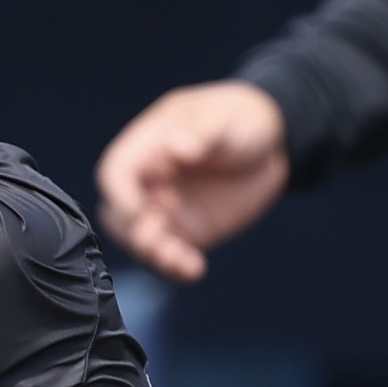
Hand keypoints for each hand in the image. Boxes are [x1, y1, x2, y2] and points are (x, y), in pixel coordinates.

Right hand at [94, 81, 288, 282]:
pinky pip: (171, 256)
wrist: (272, 143)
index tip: (141, 212)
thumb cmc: (241, 117)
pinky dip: (176, 268)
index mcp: (148, 146)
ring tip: (181, 261)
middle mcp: (150, 181)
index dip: (120, 196)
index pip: (115, 173)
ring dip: (153, 257)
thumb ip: (200, 131)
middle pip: (118, 214)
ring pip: (141, 241)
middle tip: (158, 242)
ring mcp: (166, 209)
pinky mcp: (187, 231)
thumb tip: (179, 148)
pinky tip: (195, 269)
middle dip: (132, 233)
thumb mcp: (224, 118)